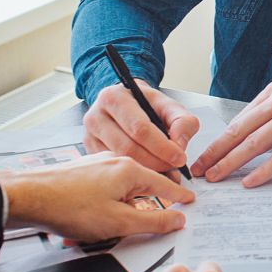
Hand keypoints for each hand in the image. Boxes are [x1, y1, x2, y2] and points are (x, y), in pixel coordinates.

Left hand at [0, 153, 193, 242]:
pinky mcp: (81, 173)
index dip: (179, 195)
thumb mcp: (119, 222)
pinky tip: (90, 223)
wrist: (27, 197)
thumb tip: (177, 219)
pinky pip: (103, 191)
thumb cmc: (70, 208)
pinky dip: (103, 208)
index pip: (164, 184)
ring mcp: (97, 166)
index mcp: (130, 170)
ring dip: (119, 211)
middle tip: (152, 222)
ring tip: (106, 230)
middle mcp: (115, 162)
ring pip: (120, 191)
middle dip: (146, 207)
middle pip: (142, 186)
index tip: (189, 200)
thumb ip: (153, 222)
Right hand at [83, 81, 198, 173]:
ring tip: (164, 171)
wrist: (127, 103)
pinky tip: (148, 172)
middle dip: (155, 162)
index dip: (162, 146)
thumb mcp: (168, 106)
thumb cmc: (146, 104)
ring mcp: (89, 135)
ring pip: (120, 160)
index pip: (139, 128)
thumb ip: (182, 121)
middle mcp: (96, 116)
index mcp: (115, 98)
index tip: (179, 158)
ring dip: (146, 170)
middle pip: (128, 147)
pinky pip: (113, 167)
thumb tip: (179, 145)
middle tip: (174, 168)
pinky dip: (133, 174)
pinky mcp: (90, 151)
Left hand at [192, 81, 271, 186]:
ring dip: (230, 162)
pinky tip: (250, 182)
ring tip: (215, 177)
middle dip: (215, 152)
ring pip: (253, 143)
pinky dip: (263, 171)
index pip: (239, 119)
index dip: (219, 140)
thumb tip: (256, 141)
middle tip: (197, 169)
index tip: (204, 156)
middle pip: (239, 130)